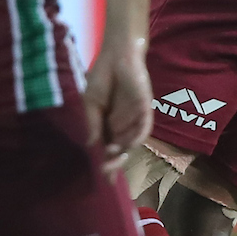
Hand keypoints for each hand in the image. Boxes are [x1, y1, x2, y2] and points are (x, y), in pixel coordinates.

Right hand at [81, 38, 152, 176]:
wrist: (116, 57)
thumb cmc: (101, 77)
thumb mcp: (90, 102)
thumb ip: (92, 123)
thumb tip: (91, 144)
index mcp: (108, 124)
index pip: (108, 148)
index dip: (107, 164)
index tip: (103, 178)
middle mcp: (123, 125)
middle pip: (121, 150)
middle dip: (115, 163)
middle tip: (106, 172)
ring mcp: (134, 119)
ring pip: (131, 141)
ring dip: (122, 149)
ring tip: (111, 152)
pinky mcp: (145, 111)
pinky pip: (143, 129)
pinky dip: (135, 137)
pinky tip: (125, 143)